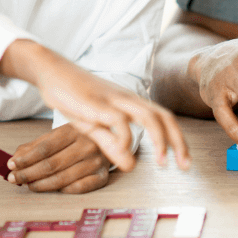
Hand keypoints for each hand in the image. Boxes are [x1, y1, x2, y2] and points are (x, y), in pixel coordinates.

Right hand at [0, 40, 189, 171]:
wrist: (52, 72)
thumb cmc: (74, 98)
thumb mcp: (94, 126)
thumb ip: (112, 145)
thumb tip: (130, 165)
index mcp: (130, 103)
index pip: (163, 119)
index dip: (177, 139)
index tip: (184, 162)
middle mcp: (128, 99)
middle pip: (163, 117)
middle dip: (178, 141)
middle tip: (185, 166)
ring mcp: (114, 99)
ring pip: (148, 116)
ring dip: (160, 140)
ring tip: (163, 163)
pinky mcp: (97, 103)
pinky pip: (119, 120)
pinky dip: (126, 138)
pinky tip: (124, 152)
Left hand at [7, 124, 111, 192]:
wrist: (112, 139)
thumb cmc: (78, 138)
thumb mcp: (58, 135)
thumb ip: (35, 146)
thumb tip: (15, 159)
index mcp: (74, 130)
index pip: (45, 148)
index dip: (26, 158)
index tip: (11, 165)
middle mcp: (88, 145)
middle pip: (51, 165)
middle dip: (28, 173)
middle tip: (14, 178)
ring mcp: (96, 161)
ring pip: (62, 179)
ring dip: (41, 184)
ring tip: (28, 184)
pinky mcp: (102, 176)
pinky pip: (78, 188)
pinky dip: (61, 190)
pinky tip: (50, 188)